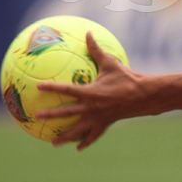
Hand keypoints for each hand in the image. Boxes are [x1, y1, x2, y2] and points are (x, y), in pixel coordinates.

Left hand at [36, 31, 142, 150]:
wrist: (144, 95)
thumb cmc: (127, 78)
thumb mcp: (111, 63)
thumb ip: (96, 50)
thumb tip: (88, 33)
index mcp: (90, 92)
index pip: (67, 89)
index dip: (52, 87)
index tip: (39, 86)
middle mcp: (91, 107)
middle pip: (67, 112)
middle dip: (51, 115)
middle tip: (37, 116)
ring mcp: (98, 117)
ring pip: (78, 129)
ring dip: (65, 137)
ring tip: (53, 142)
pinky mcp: (106, 123)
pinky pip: (94, 135)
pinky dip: (86, 141)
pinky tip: (78, 147)